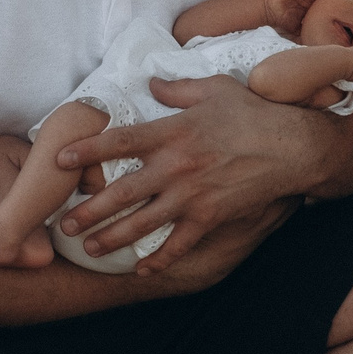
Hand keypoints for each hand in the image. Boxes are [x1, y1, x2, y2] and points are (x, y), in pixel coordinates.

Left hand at [53, 75, 331, 274]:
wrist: (293, 146)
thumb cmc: (254, 113)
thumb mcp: (215, 89)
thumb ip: (178, 89)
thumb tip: (152, 84)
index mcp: (172, 132)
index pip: (119, 142)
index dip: (86, 151)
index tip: (59, 160)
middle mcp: (176, 166)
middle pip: (122, 192)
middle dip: (89, 210)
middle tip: (63, 224)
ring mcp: (192, 195)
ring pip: (143, 223)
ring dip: (112, 238)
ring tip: (89, 248)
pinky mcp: (211, 216)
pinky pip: (180, 244)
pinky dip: (160, 259)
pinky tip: (141, 269)